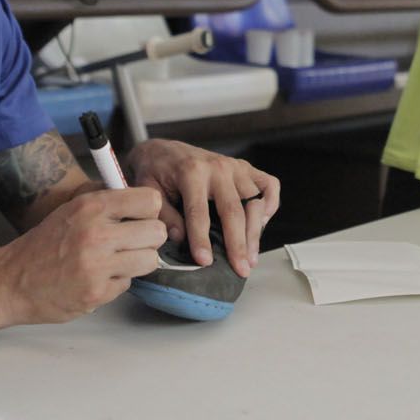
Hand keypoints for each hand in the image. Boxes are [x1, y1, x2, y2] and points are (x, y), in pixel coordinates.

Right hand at [0, 187, 166, 323]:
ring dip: (137, 262)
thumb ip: (108, 203)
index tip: (139, 218)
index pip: (150, 200)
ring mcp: (97, 266)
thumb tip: (146, 201)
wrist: (10, 280)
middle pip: (157, 232)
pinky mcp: (96, 293)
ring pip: (150, 260)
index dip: (149, 211)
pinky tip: (98, 278)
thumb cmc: (44, 243)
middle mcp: (96, 234)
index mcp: (91, 207)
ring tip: (117, 261)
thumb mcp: (73, 209)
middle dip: (148, 238)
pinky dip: (116, 282)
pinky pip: (128, 284)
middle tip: (132, 242)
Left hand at [128, 139, 279, 276]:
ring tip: (251, 259)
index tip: (204, 261)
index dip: (201, 239)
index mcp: (190, 172)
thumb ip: (163, 214)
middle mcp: (218, 167)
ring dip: (255, 233)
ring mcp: (235, 167)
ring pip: (255, 202)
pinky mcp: (245, 169)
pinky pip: (269, 186)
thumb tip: (180, 238)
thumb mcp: (148, 190)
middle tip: (240, 269)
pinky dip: (270, 205)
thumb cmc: (156, 171)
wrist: (164, 150)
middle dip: (238, 243)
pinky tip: (261, 225)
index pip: (198, 211)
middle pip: (234, 209)